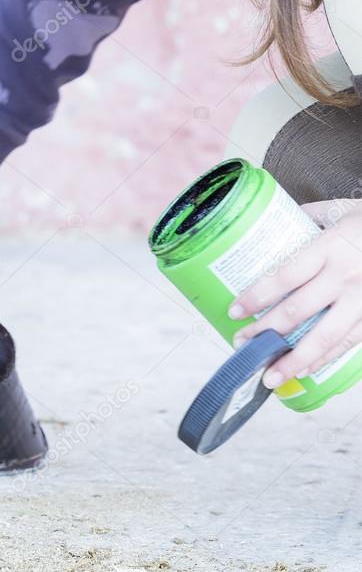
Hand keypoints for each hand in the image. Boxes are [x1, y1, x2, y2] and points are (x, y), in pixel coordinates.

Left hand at [227, 198, 361, 388]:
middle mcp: (343, 277)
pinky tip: (306, 369)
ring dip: (294, 359)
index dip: (257, 296)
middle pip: (298, 310)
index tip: (235, 310)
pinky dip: (326, 358)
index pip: (285, 276)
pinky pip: (348, 342)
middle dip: (266, 331)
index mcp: (329, 248)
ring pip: (324, 336)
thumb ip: (308, 216)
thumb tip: (276, 221)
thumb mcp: (340, 209)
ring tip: (270, 375)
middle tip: (241, 345)